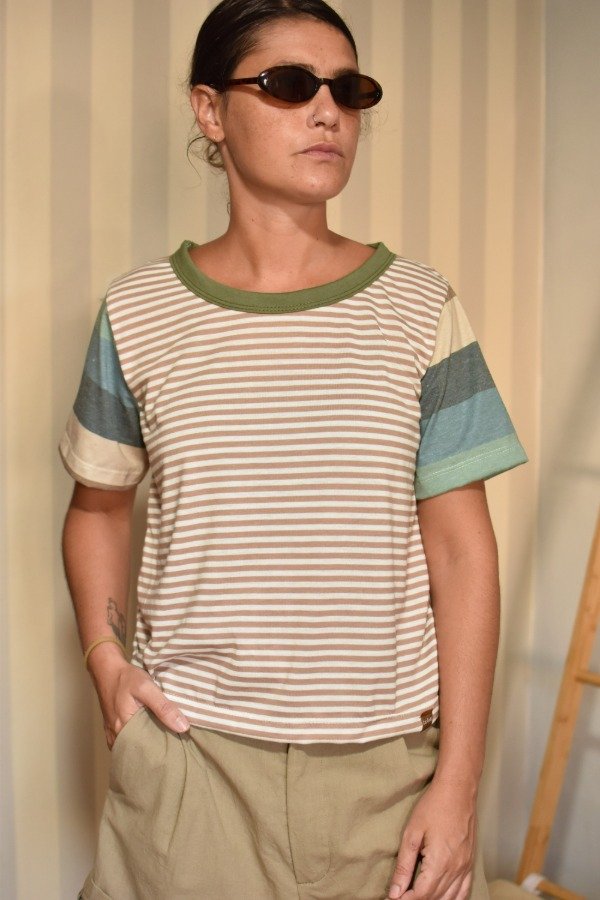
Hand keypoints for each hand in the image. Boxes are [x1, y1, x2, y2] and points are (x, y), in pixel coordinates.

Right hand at [87, 642, 189, 748]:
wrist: (107, 670)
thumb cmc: (126, 678)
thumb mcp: (147, 688)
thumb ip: (164, 707)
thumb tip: (182, 727)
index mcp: (123, 728)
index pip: (145, 750)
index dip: (161, 752)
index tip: (176, 752)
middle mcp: (116, 735)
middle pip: (139, 750)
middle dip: (154, 751)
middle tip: (173, 750)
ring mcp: (112, 733)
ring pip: (132, 746)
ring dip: (146, 746)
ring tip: (164, 744)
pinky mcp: (112, 729)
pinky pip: (126, 741)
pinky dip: (137, 741)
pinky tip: (149, 736)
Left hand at [387, 779, 476, 898]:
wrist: (458, 790)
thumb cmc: (434, 806)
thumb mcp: (412, 833)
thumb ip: (404, 865)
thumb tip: (395, 892)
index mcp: (439, 863)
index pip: (421, 895)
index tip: (391, 899)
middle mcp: (455, 869)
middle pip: (434, 898)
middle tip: (400, 897)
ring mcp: (465, 867)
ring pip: (449, 898)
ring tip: (416, 897)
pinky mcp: (470, 862)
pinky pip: (464, 891)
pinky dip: (452, 899)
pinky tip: (443, 899)